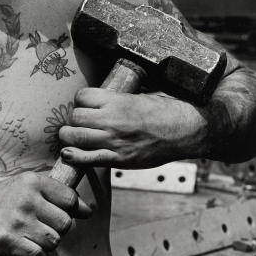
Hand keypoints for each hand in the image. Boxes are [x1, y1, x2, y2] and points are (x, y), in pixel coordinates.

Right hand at [0, 172, 91, 255]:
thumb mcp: (24, 186)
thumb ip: (55, 194)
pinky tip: (25, 249)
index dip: (75, 210)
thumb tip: (88, 210)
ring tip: (32, 238)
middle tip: (42, 228)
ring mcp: (17, 220)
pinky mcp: (8, 240)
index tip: (69, 214)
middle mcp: (26, 199)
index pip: (70, 199)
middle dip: (58, 230)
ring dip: (46, 244)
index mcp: (32, 181)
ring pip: (54, 241)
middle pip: (65, 223)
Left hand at [58, 88, 205, 168]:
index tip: (85, 106)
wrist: (188, 130)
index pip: (81, 96)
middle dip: (74, 120)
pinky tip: (68, 154)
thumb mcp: (140, 96)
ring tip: (72, 137)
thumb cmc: (167, 111)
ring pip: (74, 136)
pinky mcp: (118, 159)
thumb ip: (117, 99)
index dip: (80, 102)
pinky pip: (87, 159)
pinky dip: (74, 158)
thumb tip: (100, 99)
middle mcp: (112, 119)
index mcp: (118, 101)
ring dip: (69, 137)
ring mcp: (114, 141)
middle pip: (75, 117)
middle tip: (79, 124)